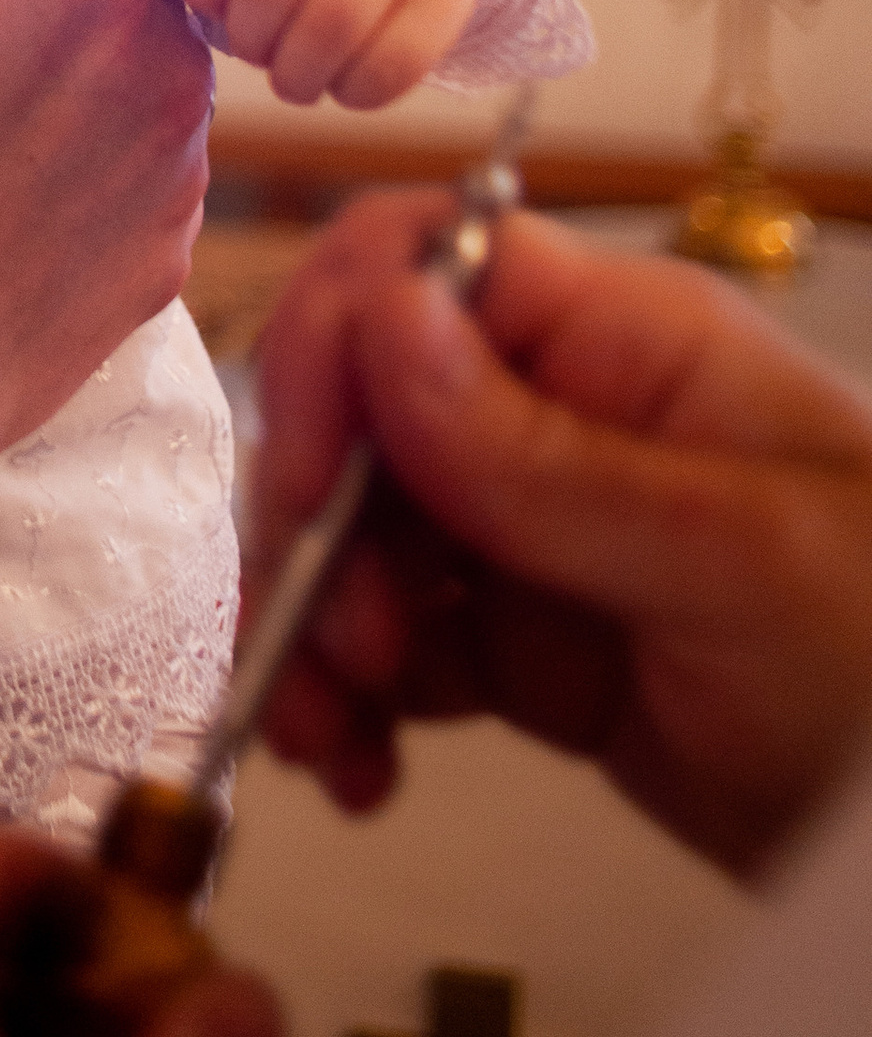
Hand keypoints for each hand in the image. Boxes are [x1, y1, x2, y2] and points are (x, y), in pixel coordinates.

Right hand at [251, 192, 871, 876]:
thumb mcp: (730, 556)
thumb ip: (542, 454)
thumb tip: (376, 314)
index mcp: (619, 341)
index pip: (415, 268)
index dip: (335, 357)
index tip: (307, 485)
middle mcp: (562, 414)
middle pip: (362, 414)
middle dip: (315, 529)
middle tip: (342, 655)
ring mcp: (541, 533)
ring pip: (360, 538)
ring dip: (312, 630)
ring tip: (323, 738)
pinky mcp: (531, 645)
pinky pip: (399, 649)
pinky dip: (352, 704)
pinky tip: (356, 768)